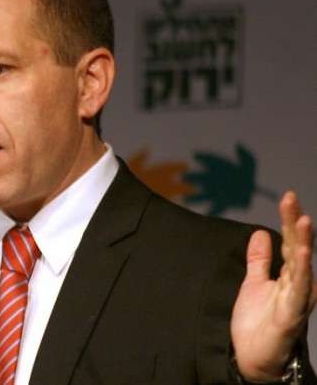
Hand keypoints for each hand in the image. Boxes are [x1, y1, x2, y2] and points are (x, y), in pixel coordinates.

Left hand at [231, 191, 316, 380]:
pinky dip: (302, 270)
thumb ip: (259, 260)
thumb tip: (260, 232)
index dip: (289, 220)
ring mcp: (297, 298)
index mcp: (290, 276)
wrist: (251, 356)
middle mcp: (299, 284)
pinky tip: (302, 252)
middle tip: (291, 198)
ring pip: (303, 265)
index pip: (291, 242)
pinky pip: (298, 288)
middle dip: (295, 223)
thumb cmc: (257, 322)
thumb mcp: (253, 283)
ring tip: (302, 220)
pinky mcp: (292, 312)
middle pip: (298, 248)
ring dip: (303, 242)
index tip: (287, 197)